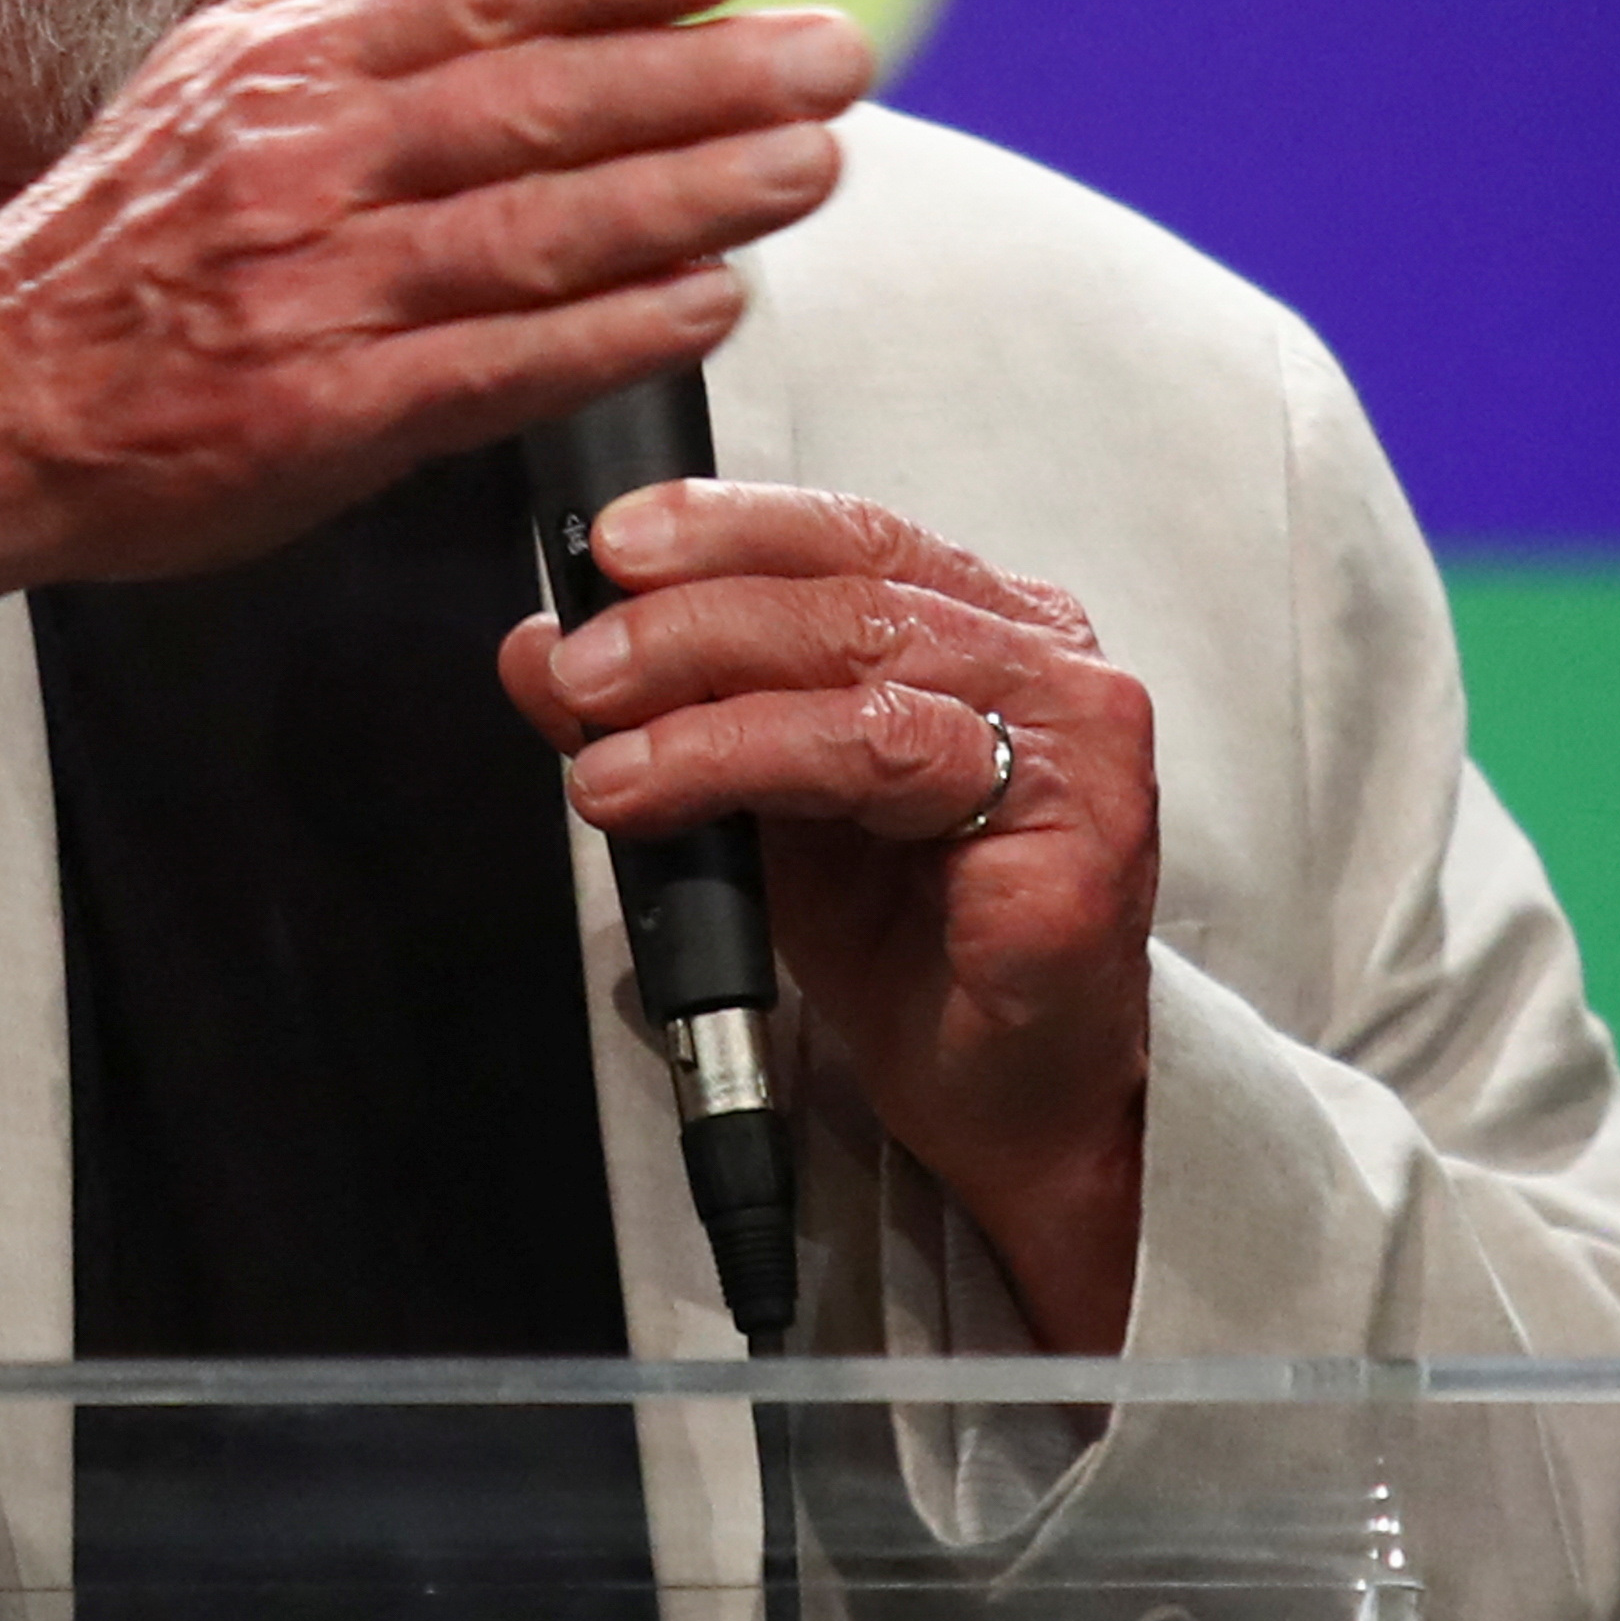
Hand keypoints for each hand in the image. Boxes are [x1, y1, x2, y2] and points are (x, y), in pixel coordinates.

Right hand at [0, 0, 873, 677]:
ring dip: (688, 197)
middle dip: (700, 79)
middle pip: (528, 108)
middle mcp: (296, 167)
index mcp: (282, 68)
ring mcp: (306, 296)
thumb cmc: (131, 227)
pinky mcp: (315, 420)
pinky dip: (607, 334)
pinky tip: (708, 302)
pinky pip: (490, 369)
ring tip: (814, 165)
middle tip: (836, 56)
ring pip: (529, 233)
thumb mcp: (226, 53)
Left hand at [496, 482, 1158, 1349]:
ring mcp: (1077, 748)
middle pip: (848, 588)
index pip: (848, 534)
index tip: (607, 540)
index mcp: (987, 628)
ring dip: (700, 697)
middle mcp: (1049, 667)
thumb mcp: (756, 804)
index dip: (722, 523)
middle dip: (685, 616)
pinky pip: (889, 761)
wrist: (1000, 1098)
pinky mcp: (1075, 841)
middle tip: (579, 665)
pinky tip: (664, 790)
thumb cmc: (906, 942)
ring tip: (602, 753)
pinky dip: (751, 763)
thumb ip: (665, 713)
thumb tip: (542, 649)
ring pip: (862, 665)